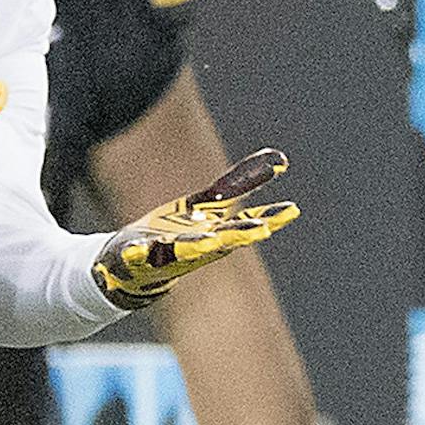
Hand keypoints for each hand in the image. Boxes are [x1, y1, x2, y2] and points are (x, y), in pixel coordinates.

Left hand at [91, 148, 297, 307]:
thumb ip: (239, 184)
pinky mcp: (136, 256)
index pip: (247, 225)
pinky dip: (137, 252)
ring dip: (195, 245)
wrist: (133, 266)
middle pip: (222, 241)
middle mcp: (197, 247)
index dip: (270, 218)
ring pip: (183, 250)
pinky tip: (136, 246)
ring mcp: (166, 254)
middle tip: (261, 230)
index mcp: (216, 234)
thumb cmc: (178, 234)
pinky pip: (136, 255)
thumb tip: (280, 158)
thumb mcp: (209, 205)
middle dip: (239, 235)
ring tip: (208, 240)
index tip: (291, 210)